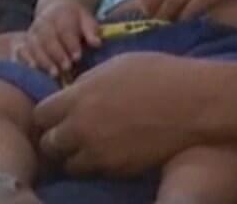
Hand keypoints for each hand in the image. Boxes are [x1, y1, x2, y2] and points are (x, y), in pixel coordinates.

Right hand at [20, 2, 100, 76]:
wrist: (56, 11)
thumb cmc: (75, 20)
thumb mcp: (86, 19)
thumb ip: (91, 30)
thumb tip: (97, 43)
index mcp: (60, 14)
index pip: (64, 29)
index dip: (70, 43)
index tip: (78, 57)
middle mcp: (42, 22)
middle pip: (47, 39)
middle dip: (57, 54)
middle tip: (67, 67)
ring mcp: (31, 32)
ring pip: (34, 47)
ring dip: (43, 61)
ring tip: (53, 74)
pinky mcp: (23, 42)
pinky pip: (21, 52)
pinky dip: (26, 62)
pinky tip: (34, 72)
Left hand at [33, 52, 205, 176]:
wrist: (196, 103)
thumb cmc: (162, 74)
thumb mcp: (119, 64)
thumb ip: (88, 82)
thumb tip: (73, 93)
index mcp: (79, 97)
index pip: (40, 115)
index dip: (50, 115)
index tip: (61, 114)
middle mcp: (81, 127)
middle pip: (49, 143)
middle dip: (58, 138)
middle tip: (75, 133)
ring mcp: (98, 152)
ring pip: (68, 164)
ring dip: (76, 156)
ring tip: (95, 145)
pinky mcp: (117, 169)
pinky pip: (95, 171)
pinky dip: (100, 164)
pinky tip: (116, 150)